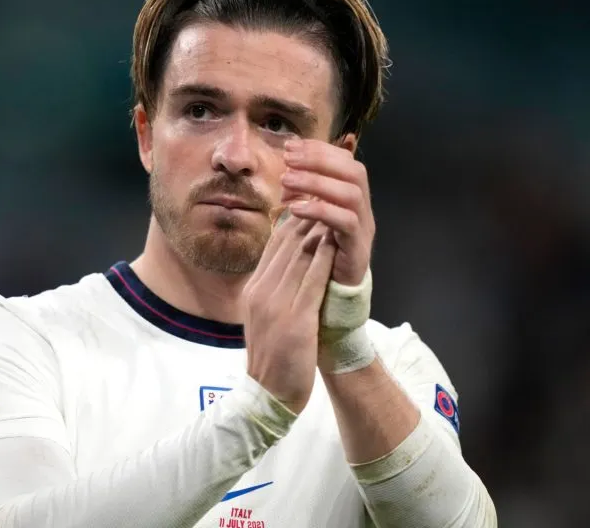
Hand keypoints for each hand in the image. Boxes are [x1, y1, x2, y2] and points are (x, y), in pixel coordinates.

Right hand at [243, 216, 337, 413]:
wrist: (266, 396)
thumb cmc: (270, 359)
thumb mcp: (262, 318)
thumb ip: (271, 289)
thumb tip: (287, 264)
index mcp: (254, 291)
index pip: (273, 246)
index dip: (293, 221)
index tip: (311, 203)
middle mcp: (261, 292)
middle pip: (285, 244)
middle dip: (307, 216)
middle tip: (325, 193)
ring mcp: (277, 305)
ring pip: (298, 256)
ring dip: (317, 229)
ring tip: (334, 208)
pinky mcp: (295, 320)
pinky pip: (312, 280)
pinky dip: (324, 257)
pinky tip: (336, 242)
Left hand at [280, 139, 374, 285]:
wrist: (332, 292)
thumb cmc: (317, 251)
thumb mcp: (309, 216)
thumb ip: (305, 192)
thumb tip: (288, 162)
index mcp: (352, 196)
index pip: (345, 161)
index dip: (319, 150)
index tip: (291, 146)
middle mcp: (363, 208)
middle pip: (353, 172)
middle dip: (319, 161)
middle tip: (288, 160)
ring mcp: (364, 227)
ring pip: (350, 193)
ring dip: (316, 182)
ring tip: (286, 181)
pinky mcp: (358, 247)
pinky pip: (345, 221)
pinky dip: (319, 210)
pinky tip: (294, 208)